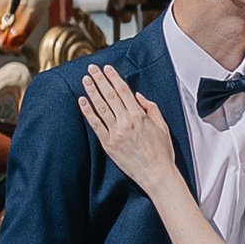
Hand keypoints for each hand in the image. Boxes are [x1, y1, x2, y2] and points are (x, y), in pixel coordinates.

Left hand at [79, 60, 179, 189]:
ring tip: (85, 80)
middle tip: (92, 68)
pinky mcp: (108, 145)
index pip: (123, 91)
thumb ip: (152, 108)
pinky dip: (88, 112)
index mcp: (140, 116)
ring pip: (100, 107)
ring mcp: (115, 134)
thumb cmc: (162, 152)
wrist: (157, 175)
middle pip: (110, 95)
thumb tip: (138, 96)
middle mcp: (126, 122)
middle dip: (100, 79)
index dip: (113, 77)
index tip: (107, 68)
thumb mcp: (163, 126)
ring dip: (92, 91)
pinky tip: (82, 101)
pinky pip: (95, 125)